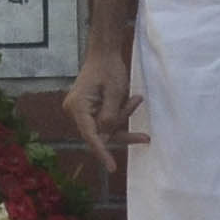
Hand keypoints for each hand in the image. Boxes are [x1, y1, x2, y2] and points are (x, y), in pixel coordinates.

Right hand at [64, 43, 143, 173]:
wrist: (104, 52)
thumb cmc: (109, 68)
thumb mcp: (115, 92)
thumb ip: (111, 116)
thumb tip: (107, 136)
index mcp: (78, 107)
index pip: (90, 135)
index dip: (102, 152)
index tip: (112, 167)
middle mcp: (75, 111)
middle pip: (100, 133)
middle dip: (121, 130)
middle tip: (144, 137)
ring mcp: (82, 110)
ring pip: (105, 126)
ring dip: (122, 117)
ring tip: (136, 99)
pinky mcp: (89, 108)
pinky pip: (105, 118)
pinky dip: (119, 113)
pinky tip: (132, 100)